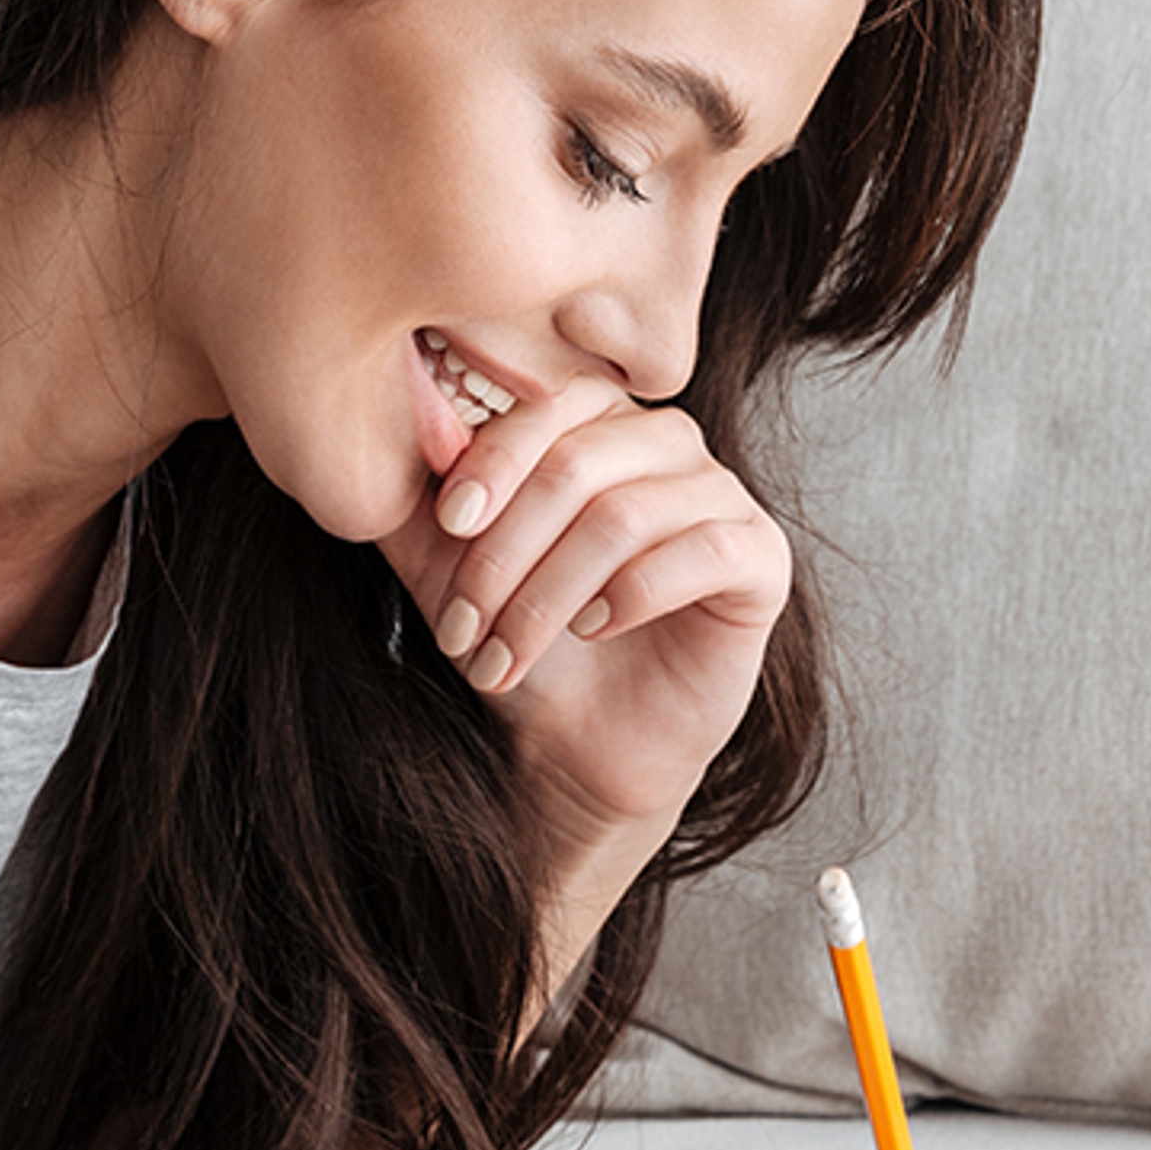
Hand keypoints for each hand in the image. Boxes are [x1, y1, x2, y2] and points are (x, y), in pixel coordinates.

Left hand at [376, 388, 792, 852]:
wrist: (573, 744)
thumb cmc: (514, 637)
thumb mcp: (439, 562)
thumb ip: (410, 490)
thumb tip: (389, 414)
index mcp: (594, 419)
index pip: (544, 405)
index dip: (491, 461)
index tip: (448, 526)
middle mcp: (665, 441)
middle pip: (577, 465)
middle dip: (504, 556)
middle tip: (460, 629)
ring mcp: (721, 496)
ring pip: (626, 516)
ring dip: (547, 596)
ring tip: (503, 656)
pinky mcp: (761, 559)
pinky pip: (703, 551)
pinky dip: (633, 594)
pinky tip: (594, 630)